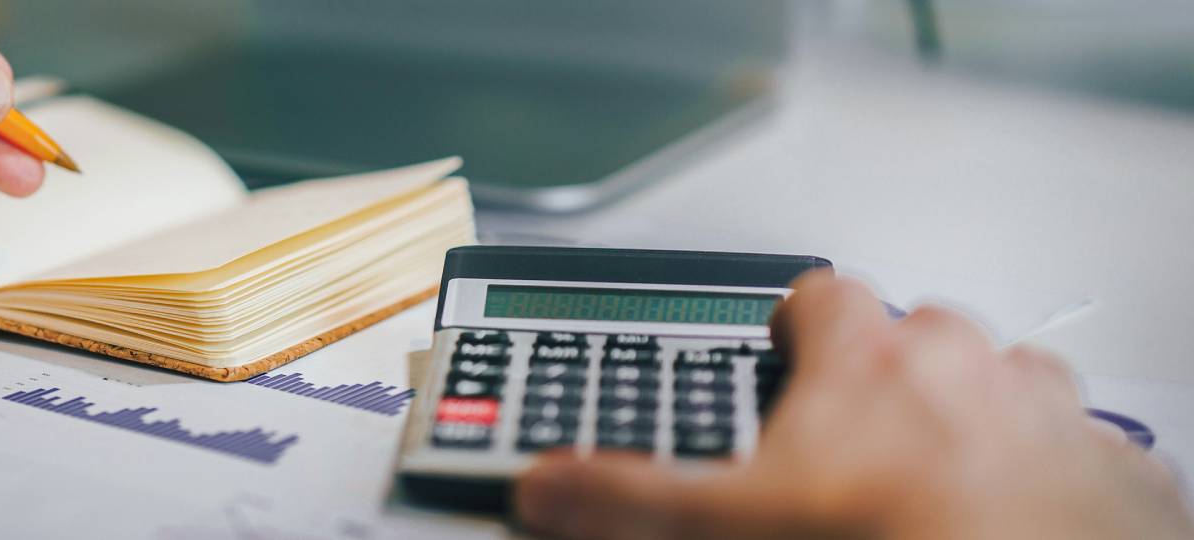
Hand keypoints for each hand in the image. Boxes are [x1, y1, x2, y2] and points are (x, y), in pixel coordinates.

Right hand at [512, 273, 1193, 538]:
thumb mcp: (733, 527)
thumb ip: (631, 498)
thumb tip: (549, 486)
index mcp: (870, 360)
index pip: (816, 295)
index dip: (792, 327)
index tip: (778, 358)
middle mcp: (969, 365)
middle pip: (918, 333)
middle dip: (887, 376)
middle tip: (851, 446)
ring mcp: (1050, 414)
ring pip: (1010, 382)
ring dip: (978, 415)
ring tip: (940, 482)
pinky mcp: (1116, 474)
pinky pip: (1083, 451)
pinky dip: (1053, 477)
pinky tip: (1018, 522)